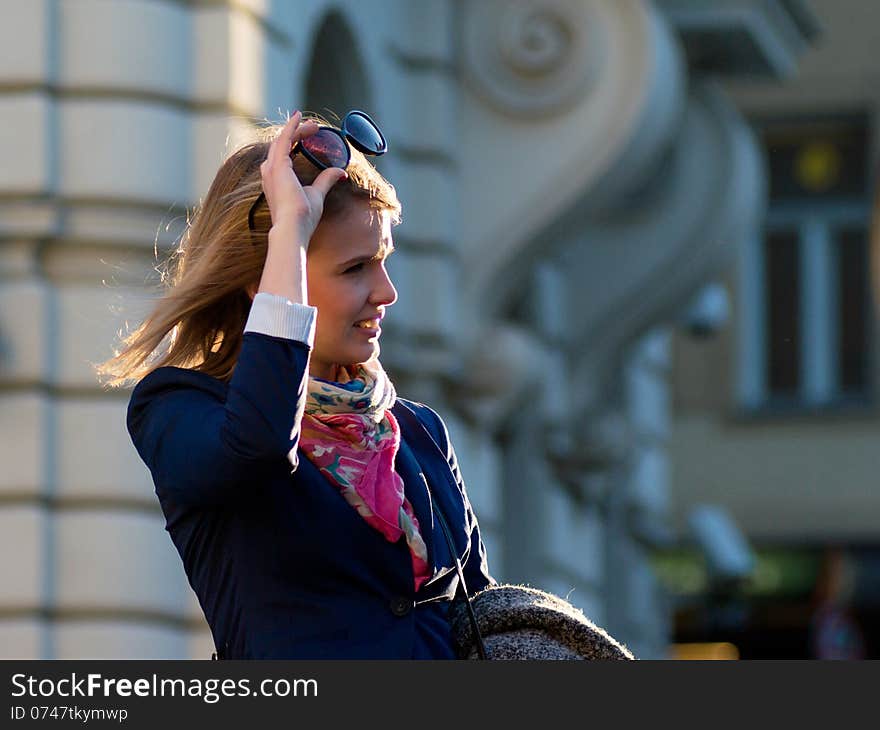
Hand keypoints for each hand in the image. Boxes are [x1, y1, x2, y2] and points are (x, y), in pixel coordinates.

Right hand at [259, 111, 347, 244]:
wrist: (294, 228)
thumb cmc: (303, 217)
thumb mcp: (317, 194)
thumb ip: (326, 180)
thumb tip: (340, 172)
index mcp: (276, 181)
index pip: (282, 155)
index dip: (292, 143)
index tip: (307, 135)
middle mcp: (270, 173)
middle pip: (280, 145)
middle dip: (295, 133)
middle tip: (311, 126)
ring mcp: (272, 169)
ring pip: (282, 140)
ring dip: (295, 128)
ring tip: (311, 123)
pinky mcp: (278, 166)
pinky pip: (284, 139)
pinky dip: (291, 127)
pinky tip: (299, 117)